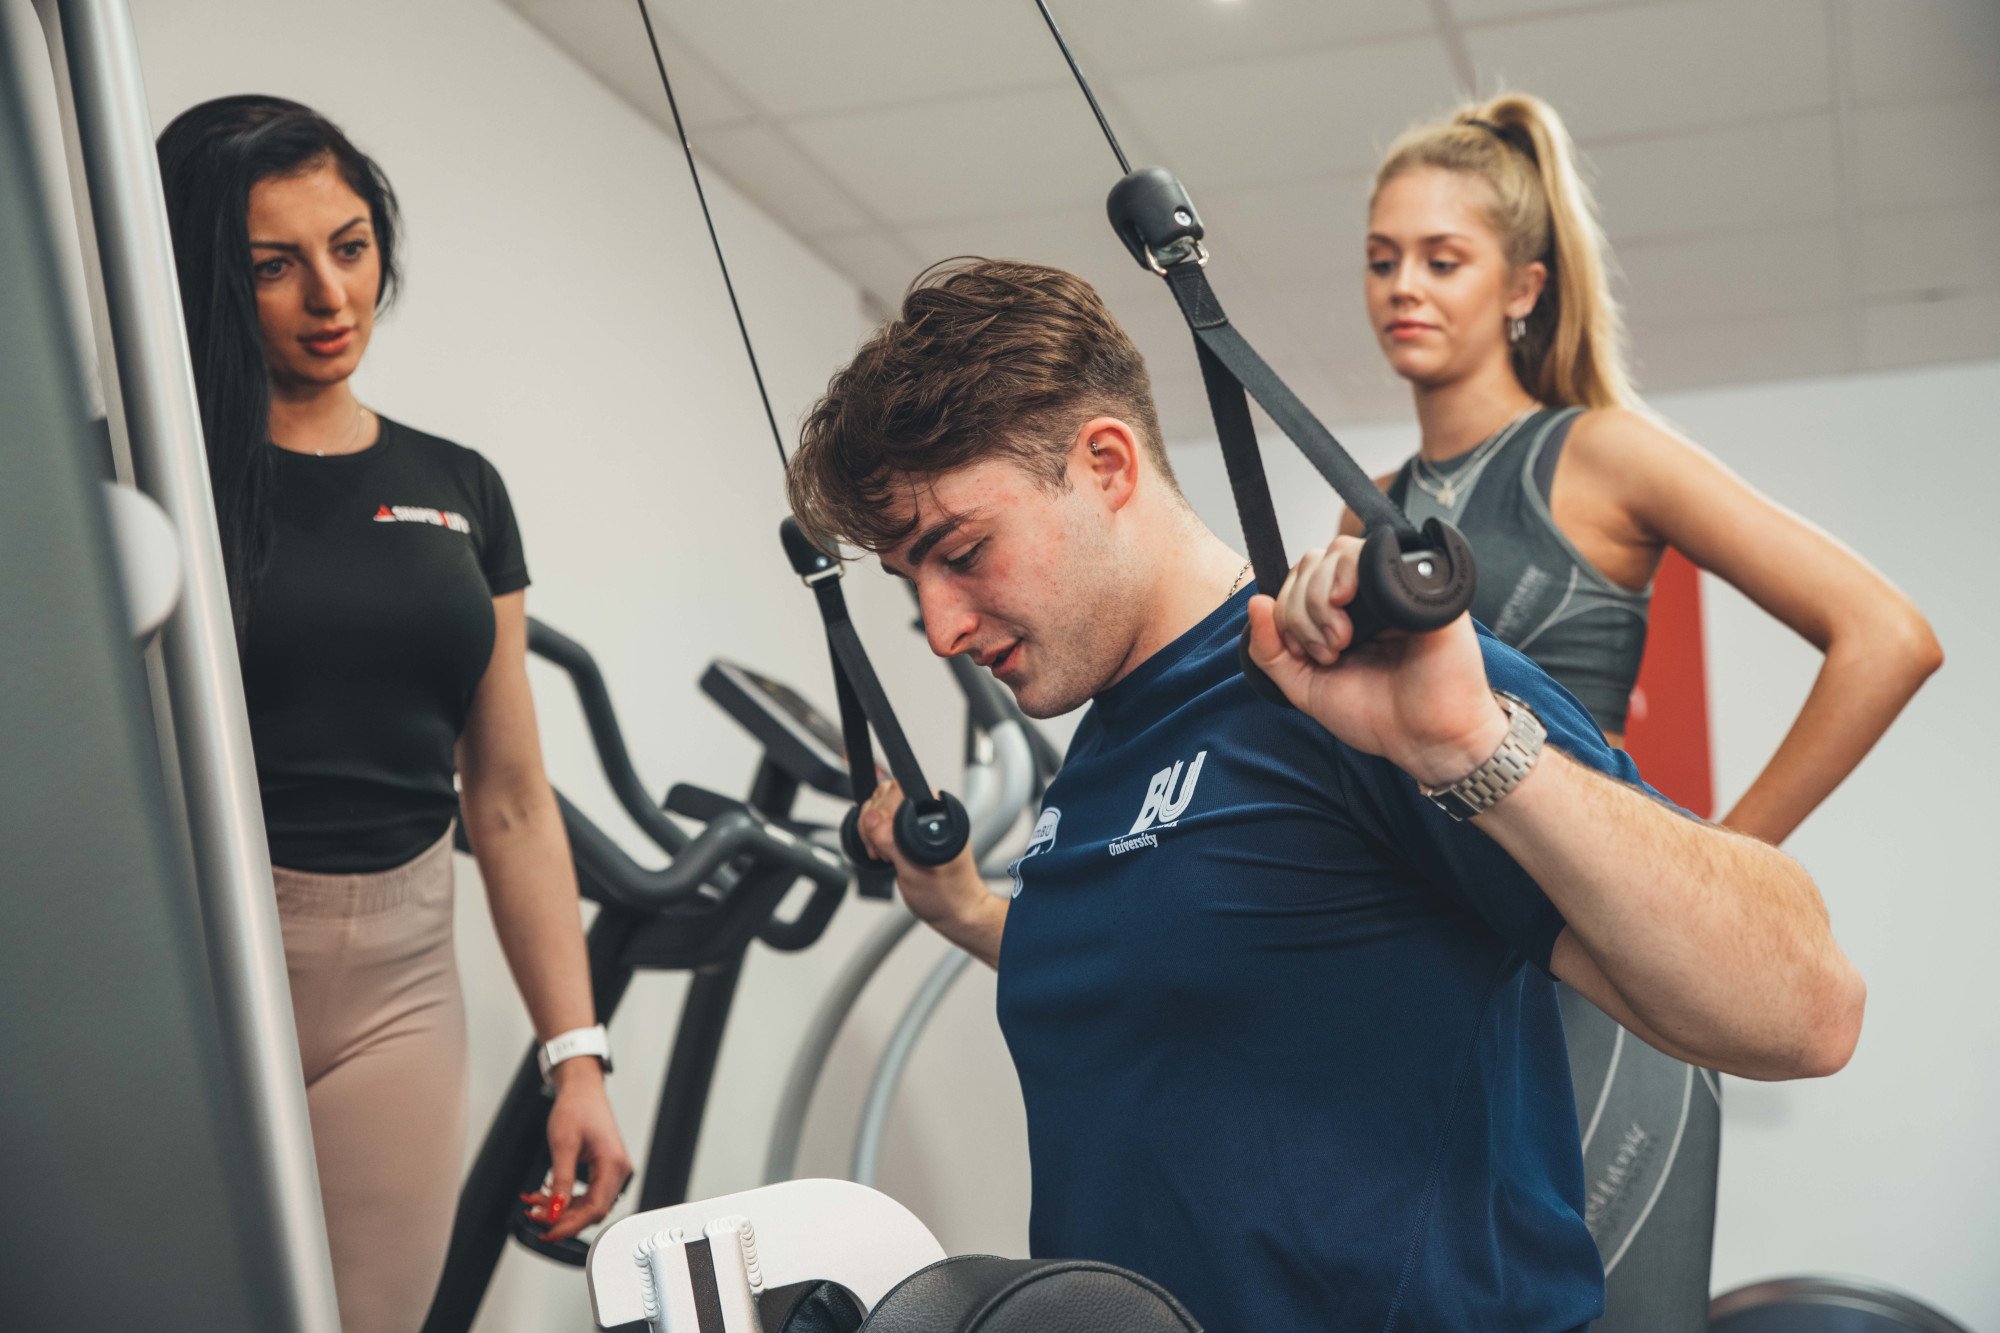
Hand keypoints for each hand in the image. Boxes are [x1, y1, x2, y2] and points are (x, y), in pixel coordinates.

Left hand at [525, 1059, 631, 1241]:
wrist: (582, 1090)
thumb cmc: (577, 1108)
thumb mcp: (563, 1145)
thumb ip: (560, 1181)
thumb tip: (554, 1211)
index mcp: (613, 1164)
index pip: (594, 1208)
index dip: (569, 1225)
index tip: (548, 1231)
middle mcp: (618, 1170)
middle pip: (592, 1210)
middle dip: (561, 1217)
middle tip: (535, 1215)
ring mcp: (613, 1171)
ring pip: (588, 1204)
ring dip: (561, 1208)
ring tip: (536, 1203)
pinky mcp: (604, 1170)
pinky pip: (587, 1194)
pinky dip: (566, 1198)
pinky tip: (547, 1195)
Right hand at [855, 779, 983, 928]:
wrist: (954, 912)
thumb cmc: (945, 894)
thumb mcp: (913, 870)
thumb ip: (890, 841)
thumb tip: (870, 818)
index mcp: (938, 813)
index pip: (898, 791)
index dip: (881, 813)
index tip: (881, 841)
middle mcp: (930, 811)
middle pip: (885, 795)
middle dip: (873, 823)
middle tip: (882, 852)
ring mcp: (919, 820)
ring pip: (880, 806)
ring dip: (871, 830)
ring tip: (883, 854)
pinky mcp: (910, 831)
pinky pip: (882, 821)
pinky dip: (874, 835)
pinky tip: (883, 852)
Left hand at [1244, 535, 1508, 787]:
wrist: (1424, 738)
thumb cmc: (1375, 715)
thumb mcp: (1304, 686)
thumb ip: (1270, 650)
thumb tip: (1254, 601)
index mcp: (1341, 612)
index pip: (1298, 579)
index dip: (1286, 611)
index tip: (1301, 654)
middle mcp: (1366, 593)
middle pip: (1312, 562)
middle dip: (1301, 609)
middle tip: (1327, 652)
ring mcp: (1394, 584)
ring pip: (1338, 552)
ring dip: (1321, 598)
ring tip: (1341, 642)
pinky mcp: (1421, 584)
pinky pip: (1378, 552)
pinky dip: (1350, 573)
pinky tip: (1348, 608)